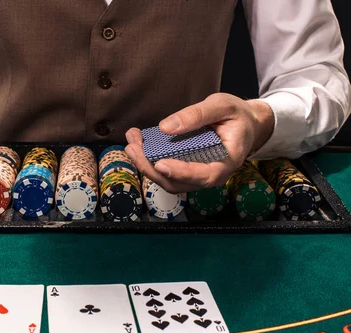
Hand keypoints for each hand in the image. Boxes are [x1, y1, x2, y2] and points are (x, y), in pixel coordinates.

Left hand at [125, 93, 274, 193]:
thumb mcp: (222, 106)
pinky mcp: (186, 171)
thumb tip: (166, 127)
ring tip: (132, 142)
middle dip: (151, 167)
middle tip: (133, 146)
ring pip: (168, 180)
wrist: (245, 124)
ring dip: (146, 164)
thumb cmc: (236, 116)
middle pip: (178, 182)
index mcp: (227, 162)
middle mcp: (211, 175)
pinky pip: (166, 172)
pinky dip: (149, 160)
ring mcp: (197, 176)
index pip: (204, 175)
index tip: (160, 164)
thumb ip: (197, 115)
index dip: (181, 172)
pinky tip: (138, 144)